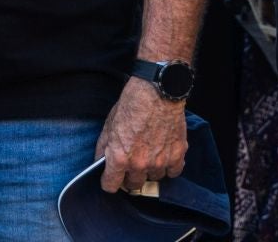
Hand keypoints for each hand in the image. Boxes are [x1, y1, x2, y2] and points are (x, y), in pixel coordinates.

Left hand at [95, 78, 187, 192]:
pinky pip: (173, 172)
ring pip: (154, 178)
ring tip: (149, 154)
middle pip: (133, 185)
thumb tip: (100, 162)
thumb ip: (103, 147)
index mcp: (119, 157)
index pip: (111, 186)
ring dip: (150, 170)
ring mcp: (160, 162)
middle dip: (130, 177)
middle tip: (131, 164)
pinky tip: (164, 155)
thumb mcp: (109, 124)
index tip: (111, 178)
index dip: (109, 182)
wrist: (157, 91)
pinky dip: (169, 166)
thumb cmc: (131, 105)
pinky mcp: (177, 155)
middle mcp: (139, 164)